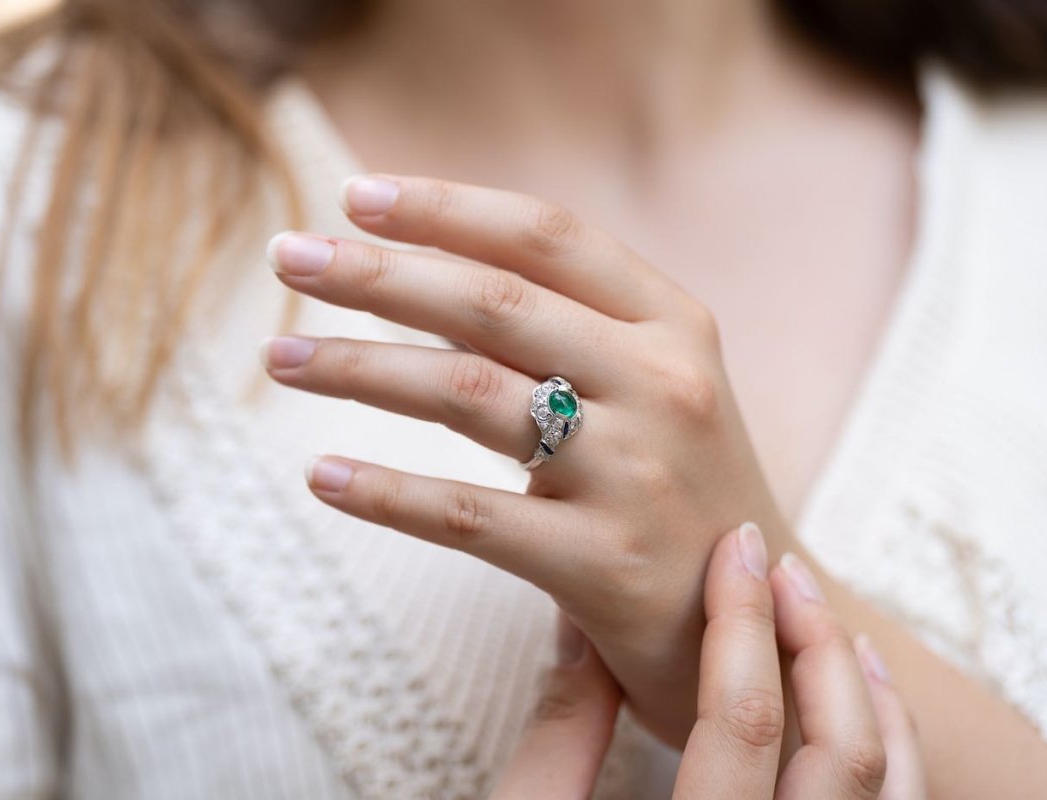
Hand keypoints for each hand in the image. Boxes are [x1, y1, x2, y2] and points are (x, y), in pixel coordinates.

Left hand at [262, 174, 790, 744]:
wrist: (765, 623)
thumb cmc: (686, 489)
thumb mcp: (660, 387)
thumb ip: (570, 329)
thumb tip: (431, 273)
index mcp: (674, 326)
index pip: (546, 237)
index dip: (445, 208)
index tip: (356, 197)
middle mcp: (662, 385)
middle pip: (492, 303)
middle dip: (376, 273)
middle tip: (289, 257)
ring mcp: (635, 475)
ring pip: (467, 397)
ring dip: (358, 368)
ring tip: (280, 356)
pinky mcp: (603, 565)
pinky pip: (468, 518)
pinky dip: (385, 493)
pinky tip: (322, 477)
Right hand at [491, 526, 925, 798]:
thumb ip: (559, 736)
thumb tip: (583, 629)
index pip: (739, 723)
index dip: (739, 619)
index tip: (734, 548)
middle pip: (842, 758)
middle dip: (815, 645)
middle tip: (779, 569)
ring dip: (875, 705)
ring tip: (837, 631)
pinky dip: (890, 767)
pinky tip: (863, 721)